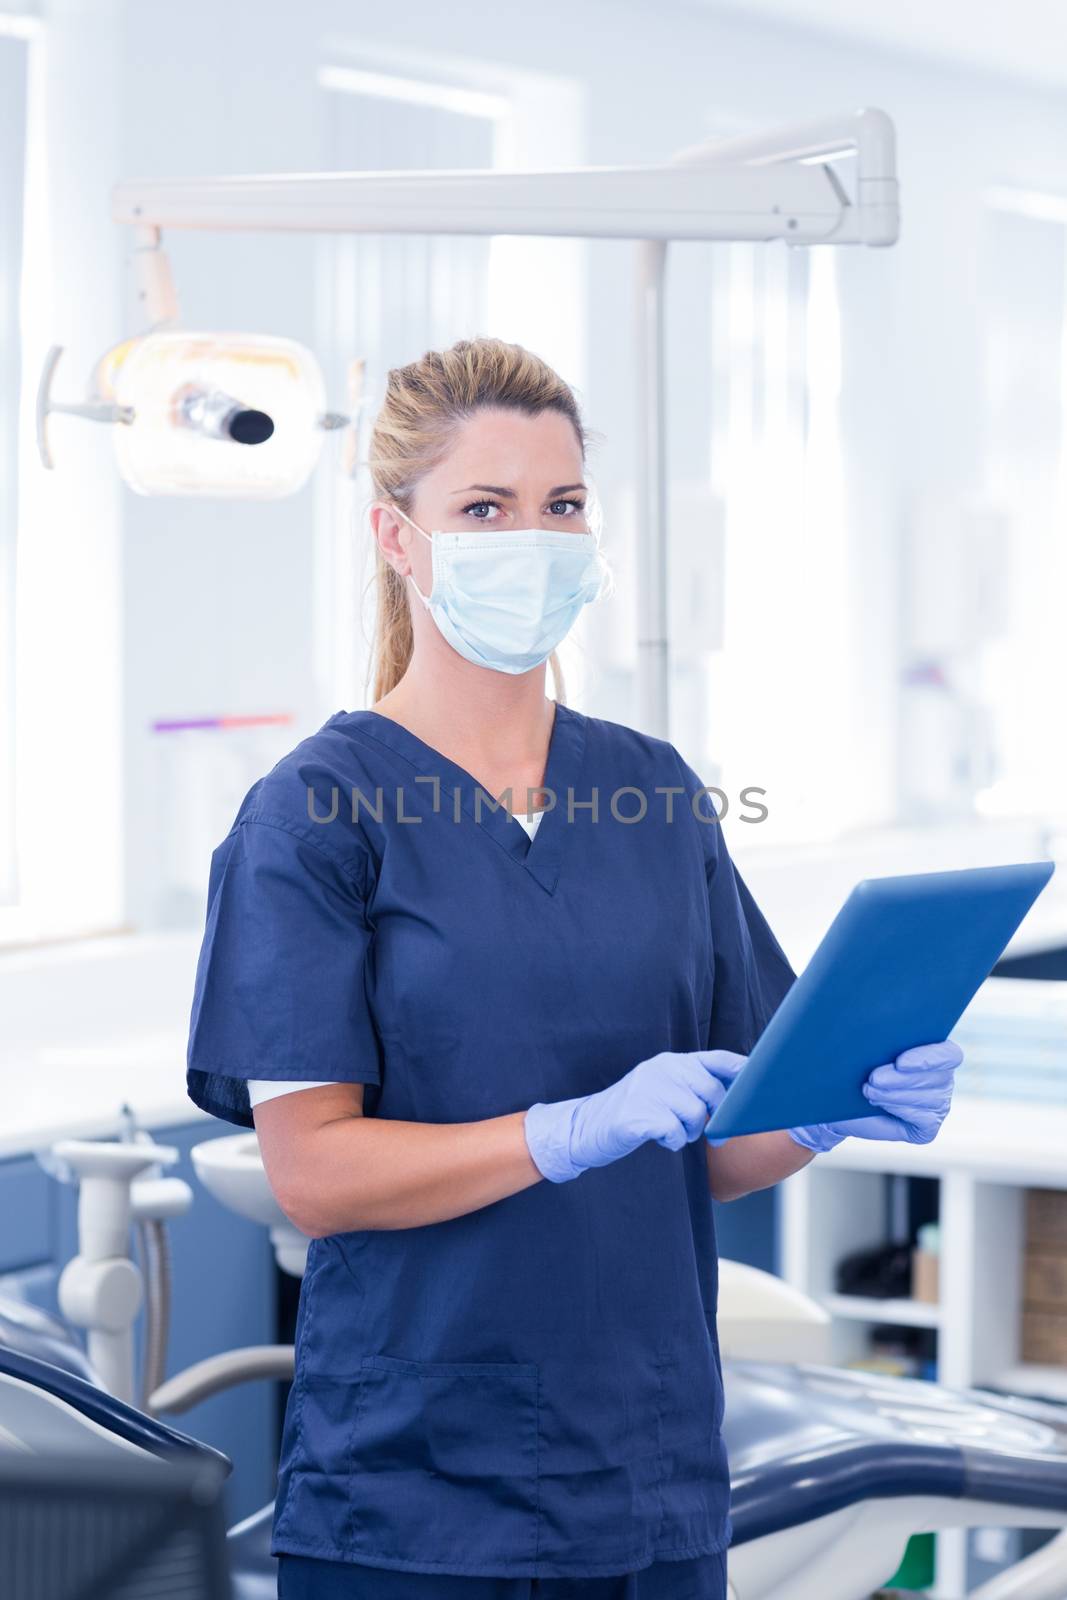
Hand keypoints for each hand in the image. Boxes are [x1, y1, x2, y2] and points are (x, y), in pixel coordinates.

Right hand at [524, 1050, 746, 1182]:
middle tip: (703, 1133)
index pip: (717, 1059)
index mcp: (670, 1062)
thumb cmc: (633, 1112)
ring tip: (669, 1131)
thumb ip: (692, 1086)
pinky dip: (671, 1141)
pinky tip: (657, 1138)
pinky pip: (675, 1133)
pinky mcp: (638, 1114)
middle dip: (713, 1117)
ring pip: (696, 1116)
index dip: (742, 1071)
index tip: (761, 1085)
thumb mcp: (661, 1090)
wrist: (584, 1128)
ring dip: (689, 1132)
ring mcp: (648, 1090)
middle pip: (712, 1093)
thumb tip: (736, 1097)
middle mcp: (661, 1069)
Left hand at [788, 1040, 963, 1154]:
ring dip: (895, 1094)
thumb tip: (874, 1013)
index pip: (950, 1054)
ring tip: (869, 1090)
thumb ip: (879, 1031)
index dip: (929, 1058)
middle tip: (873, 1078)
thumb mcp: (865, 1044)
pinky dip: (898, 1109)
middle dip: (903, 1079)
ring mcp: (938, 1104)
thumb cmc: (853, 1065)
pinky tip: (877, 1103)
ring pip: (928, 1099)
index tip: (900, 1062)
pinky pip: (922, 1118)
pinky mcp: (927, 1127)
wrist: (839, 1101)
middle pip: (938, 1078)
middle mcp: (943, 1078)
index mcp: (935, 1051)